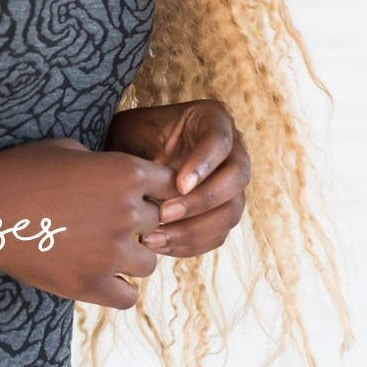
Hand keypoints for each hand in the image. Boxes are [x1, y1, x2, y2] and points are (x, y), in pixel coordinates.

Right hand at [0, 138, 179, 308]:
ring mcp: (111, 253)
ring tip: (102, 251)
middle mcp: (127, 213)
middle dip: (138, 223)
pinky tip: (99, 277)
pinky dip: (118, 288)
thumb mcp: (66, 149)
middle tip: (107, 222)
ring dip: (130, 257)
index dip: (156, 191)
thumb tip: (112, 175)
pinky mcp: (92, 284)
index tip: (138, 196)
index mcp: (125, 173)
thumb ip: (101, 163)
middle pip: (159, 224)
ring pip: (147, 263)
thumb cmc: (19, 171)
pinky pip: (127, 296)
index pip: (170, 185)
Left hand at [102, 99, 250, 259]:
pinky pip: (218, 234)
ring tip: (155, 237)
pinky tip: (160, 245)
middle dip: (201, 201)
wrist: (131, 154)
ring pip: (230, 213)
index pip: (219, 142)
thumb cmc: (132, 138)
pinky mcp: (221, 213)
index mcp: (213, 121)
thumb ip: (151, 152)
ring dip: (194, 229)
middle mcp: (232, 152)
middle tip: (163, 213)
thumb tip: (157, 189)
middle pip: (236, 180)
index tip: (178, 184)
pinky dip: (191, 244)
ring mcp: (231, 185)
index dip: (203, 165)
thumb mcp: (133, 133)